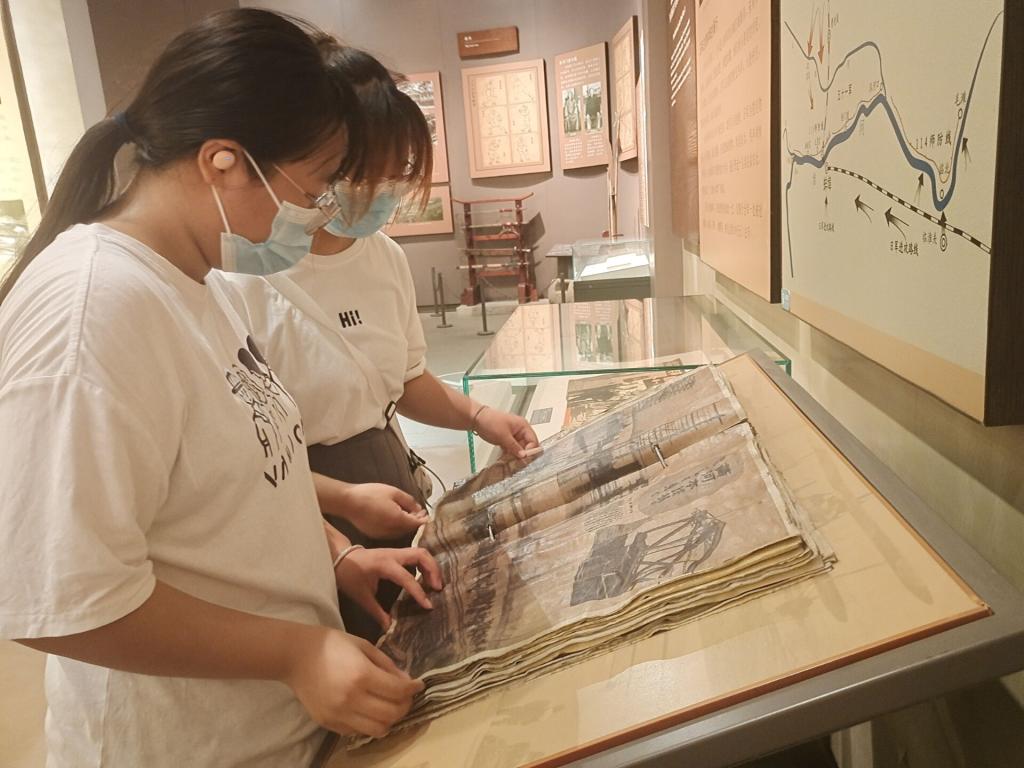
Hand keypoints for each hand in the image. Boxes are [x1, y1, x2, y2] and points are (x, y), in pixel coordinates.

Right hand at [284, 627, 422, 737]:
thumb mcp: (363, 646)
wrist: (296, 656)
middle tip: (406, 696)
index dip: (413, 689)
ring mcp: (339, 715)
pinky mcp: (329, 723)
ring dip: (390, 719)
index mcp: (361, 675)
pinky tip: (370, 709)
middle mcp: (351, 699)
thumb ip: (387, 665)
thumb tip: (406, 681)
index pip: (398, 691)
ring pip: (378, 729)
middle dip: (405, 705)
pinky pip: (358, 731)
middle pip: (392, 714)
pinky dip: (370, 723)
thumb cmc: (332, 644)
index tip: (419, 685)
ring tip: (390, 706)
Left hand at [336, 547, 443, 629]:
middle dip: (433, 570)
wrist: (339, 558)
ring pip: (421, 552)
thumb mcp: (361, 596)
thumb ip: (376, 611)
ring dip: (431, 566)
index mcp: (384, 565)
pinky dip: (425, 564)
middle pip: (421, 554)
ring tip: (435, 584)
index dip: (419, 592)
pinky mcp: (396, 552)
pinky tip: (426, 577)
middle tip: (438, 588)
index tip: (428, 606)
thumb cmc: (349, 576)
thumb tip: (389, 627)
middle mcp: (393, 555)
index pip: (407, 578)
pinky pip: (416, 554)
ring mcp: (396, 551)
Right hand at [343, 483, 427, 538]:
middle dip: (415, 522)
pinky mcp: (375, 535)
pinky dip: (396, 527)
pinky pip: (390, 533)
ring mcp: (382, 535)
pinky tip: (394, 518)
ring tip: (407, 514)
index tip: (426, 514)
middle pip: (409, 529)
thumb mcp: (394, 492)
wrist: (348, 502)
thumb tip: (418, 508)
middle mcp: (391, 531)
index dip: (423, 519)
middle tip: (419, 513)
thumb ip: (409, 501)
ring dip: (405, 525)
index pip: (416, 524)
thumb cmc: (370, 494)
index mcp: (398, 520)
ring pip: (400, 532)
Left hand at [474, 407, 539, 458]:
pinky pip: (512, 449)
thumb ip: (514, 447)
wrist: (477, 419)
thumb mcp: (503, 436)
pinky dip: (510, 454)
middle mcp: (520, 430)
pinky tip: (507, 459)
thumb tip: (523, 455)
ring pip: (520, 448)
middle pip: (527, 446)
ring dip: (516, 455)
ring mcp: (514, 435)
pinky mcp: (507, 439)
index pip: (533, 441)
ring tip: (512, 462)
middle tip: (518, 463)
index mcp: (523, 426)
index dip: (530, 450)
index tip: (524, 459)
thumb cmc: (490, 421)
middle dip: (523, 454)